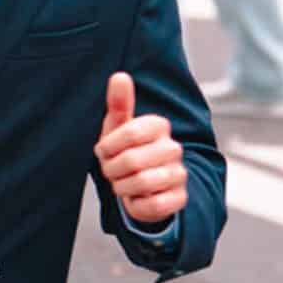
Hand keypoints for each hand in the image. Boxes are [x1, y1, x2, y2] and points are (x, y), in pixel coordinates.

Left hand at [94, 73, 187, 224]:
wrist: (140, 185)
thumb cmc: (126, 152)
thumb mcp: (117, 127)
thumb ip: (119, 103)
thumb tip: (119, 76)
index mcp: (159, 126)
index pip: (129, 133)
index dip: (108, 147)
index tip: (104, 151)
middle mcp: (173, 148)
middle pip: (133, 160)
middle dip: (113, 170)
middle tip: (112, 170)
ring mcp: (179, 173)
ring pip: (143, 183)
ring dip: (123, 187)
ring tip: (123, 183)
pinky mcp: (179, 198)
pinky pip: (154, 204)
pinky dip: (137, 205)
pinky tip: (136, 197)